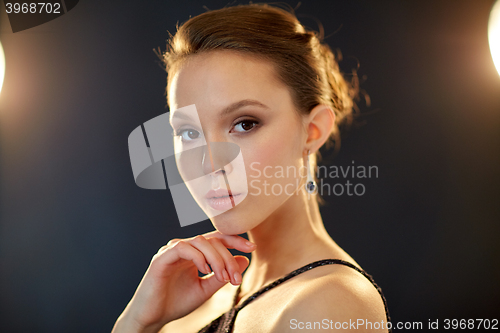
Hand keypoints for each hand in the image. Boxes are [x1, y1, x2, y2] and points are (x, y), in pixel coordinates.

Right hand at [111, 231, 255, 332]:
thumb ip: (223, 274)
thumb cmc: (176, 302)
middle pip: (212, 240)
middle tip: (235, 277)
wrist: (153, 317)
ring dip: (216, 258)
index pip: (217, 239)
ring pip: (200, 241)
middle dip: (228, 257)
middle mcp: (183, 248)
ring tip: (223, 276)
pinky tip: (205, 270)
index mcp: (194, 253)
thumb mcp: (206, 289)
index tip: (251, 248)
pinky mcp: (161, 258)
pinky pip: (182, 248)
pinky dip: (197, 256)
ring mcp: (172, 251)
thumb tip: (244, 259)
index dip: (235, 241)